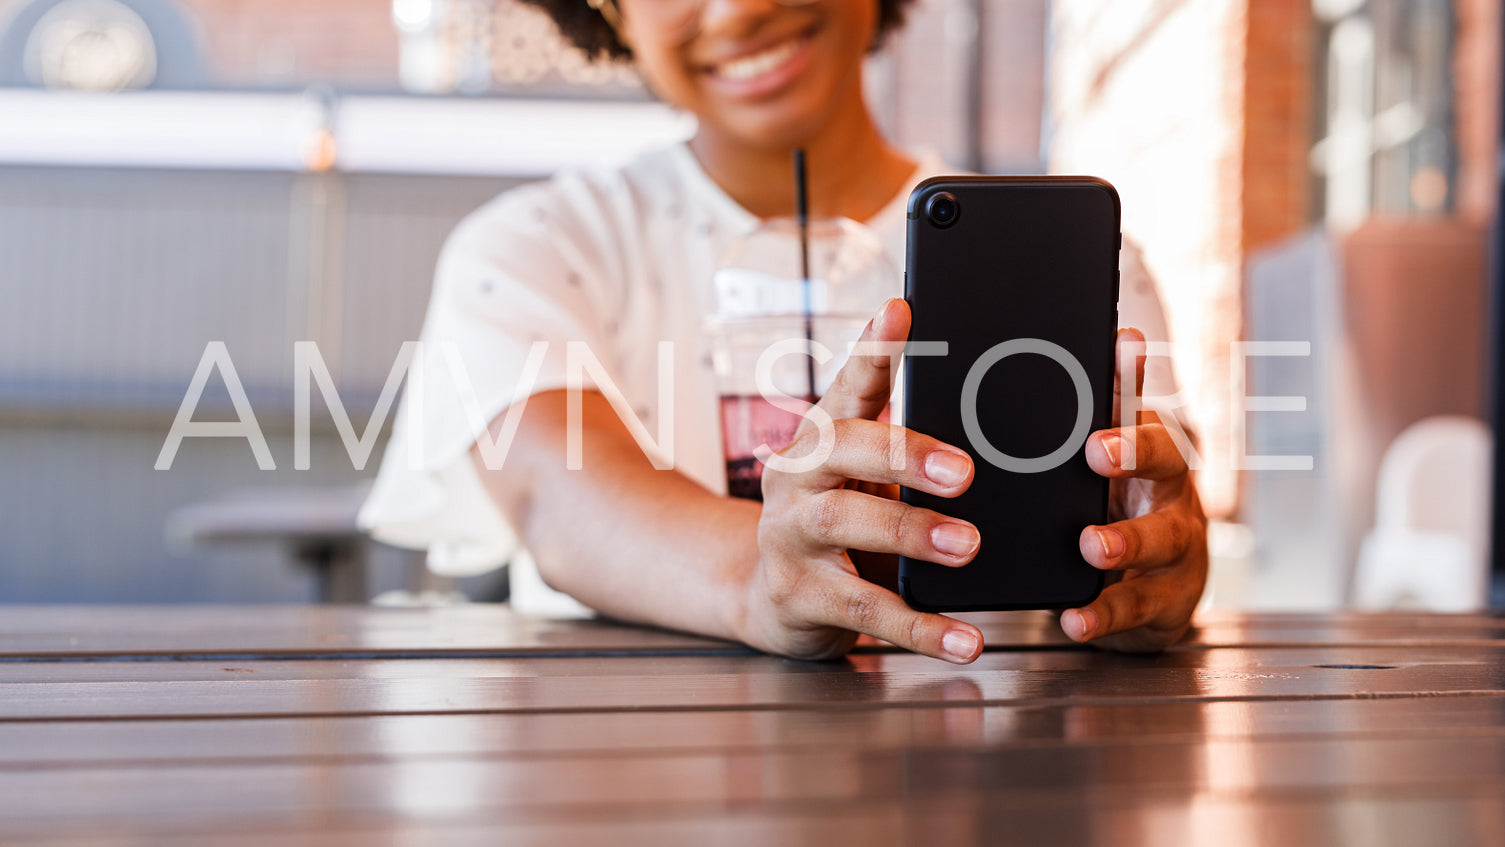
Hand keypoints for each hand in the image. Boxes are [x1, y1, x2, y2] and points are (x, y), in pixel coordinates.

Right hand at [741, 299, 986, 663]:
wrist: (772, 596)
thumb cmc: (840, 522)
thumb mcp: (867, 475)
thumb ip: (914, 443)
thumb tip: (1002, 412)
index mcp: (823, 436)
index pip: (849, 382)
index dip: (874, 347)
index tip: (901, 310)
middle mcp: (798, 477)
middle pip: (842, 449)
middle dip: (904, 455)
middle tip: (964, 470)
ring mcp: (790, 536)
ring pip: (846, 524)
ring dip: (910, 532)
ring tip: (967, 545)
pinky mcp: (800, 596)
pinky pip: (865, 612)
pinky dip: (921, 628)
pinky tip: (966, 639)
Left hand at [1062, 328, 1208, 651]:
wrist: (1147, 591)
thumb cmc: (1117, 509)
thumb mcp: (1100, 463)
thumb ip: (1090, 411)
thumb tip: (1083, 341)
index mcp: (1149, 449)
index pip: (1142, 400)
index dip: (1133, 376)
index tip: (1120, 345)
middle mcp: (1171, 491)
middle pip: (1167, 463)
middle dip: (1135, 454)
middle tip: (1097, 452)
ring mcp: (1176, 546)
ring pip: (1160, 539)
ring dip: (1125, 541)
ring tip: (1092, 546)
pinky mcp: (1166, 600)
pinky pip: (1138, 607)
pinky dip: (1105, 614)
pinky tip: (1076, 617)